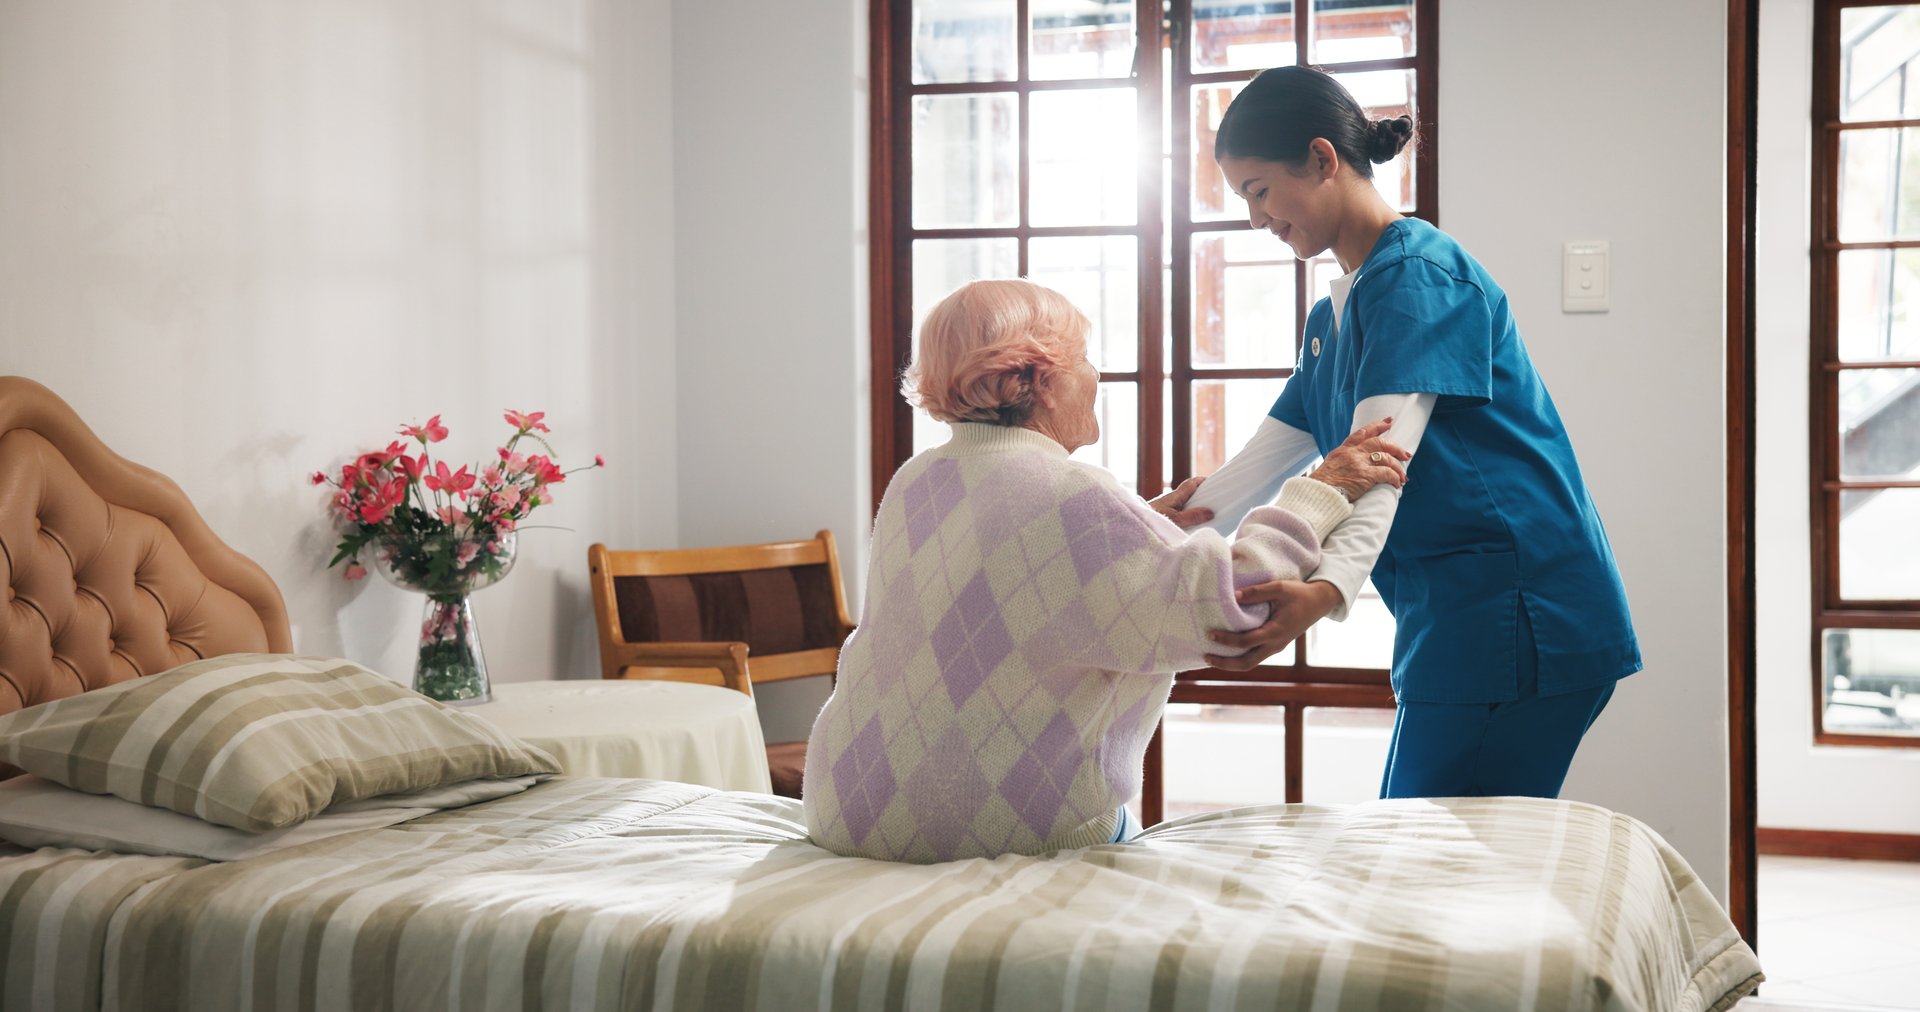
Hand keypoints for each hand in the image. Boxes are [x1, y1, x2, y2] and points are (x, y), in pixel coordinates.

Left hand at [1148, 475, 1214, 528]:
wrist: (1130, 527)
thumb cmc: (1151, 520)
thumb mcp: (1175, 519)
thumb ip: (1192, 516)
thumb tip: (1211, 512)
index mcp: (1174, 496)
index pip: (1191, 483)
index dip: (1203, 481)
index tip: (1215, 482)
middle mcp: (1170, 500)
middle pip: (1189, 493)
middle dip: (1201, 494)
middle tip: (1216, 500)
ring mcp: (1165, 508)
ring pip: (1183, 504)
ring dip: (1194, 506)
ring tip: (1208, 514)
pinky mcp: (1162, 517)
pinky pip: (1178, 513)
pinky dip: (1187, 515)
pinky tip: (1192, 525)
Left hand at [1204, 580, 1344, 670]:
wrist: (1320, 602)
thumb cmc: (1300, 593)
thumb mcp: (1279, 587)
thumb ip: (1257, 592)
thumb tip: (1233, 595)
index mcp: (1276, 631)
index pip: (1246, 641)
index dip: (1226, 640)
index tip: (1210, 633)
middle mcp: (1275, 644)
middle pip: (1246, 663)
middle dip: (1225, 664)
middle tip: (1205, 657)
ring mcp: (1276, 647)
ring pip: (1251, 663)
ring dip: (1231, 663)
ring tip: (1211, 657)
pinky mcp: (1275, 645)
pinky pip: (1255, 656)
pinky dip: (1240, 656)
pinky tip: (1227, 650)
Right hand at [1309, 417, 1410, 501]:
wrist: (1316, 495)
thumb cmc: (1321, 486)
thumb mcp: (1329, 467)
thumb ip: (1342, 462)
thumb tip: (1351, 467)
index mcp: (1342, 450)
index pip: (1362, 433)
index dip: (1377, 426)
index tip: (1388, 422)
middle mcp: (1352, 453)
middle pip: (1379, 442)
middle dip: (1395, 447)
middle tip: (1405, 454)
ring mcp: (1359, 463)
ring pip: (1386, 458)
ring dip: (1398, 467)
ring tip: (1403, 476)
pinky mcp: (1365, 476)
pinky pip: (1387, 473)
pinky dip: (1395, 478)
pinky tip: (1397, 484)